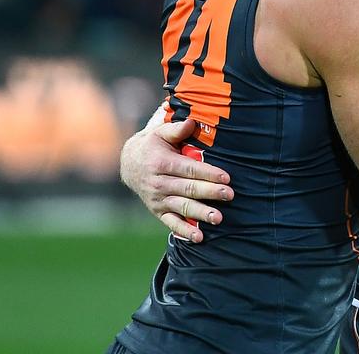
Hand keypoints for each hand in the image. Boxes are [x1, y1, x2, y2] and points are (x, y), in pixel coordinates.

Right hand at [120, 116, 234, 242]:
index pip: (189, 169)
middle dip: (210, 192)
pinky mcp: (158, 211)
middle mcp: (159, 184)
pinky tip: (200, 238)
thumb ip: (176, 129)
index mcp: (161, 163)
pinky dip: (185, 232)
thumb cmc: (152, 145)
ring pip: (182, 208)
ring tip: (219, 218)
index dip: (208, 173)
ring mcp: (158, 200)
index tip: (226, 177)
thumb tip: (192, 122)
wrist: (129, 164)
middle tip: (229, 195)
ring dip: (201, 214)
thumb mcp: (160, 132)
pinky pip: (172, 223)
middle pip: (188, 189)